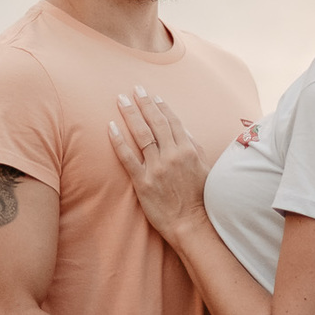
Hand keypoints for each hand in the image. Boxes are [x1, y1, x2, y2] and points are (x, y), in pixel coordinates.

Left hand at [109, 86, 207, 242]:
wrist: (192, 225)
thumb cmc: (200, 198)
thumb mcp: (204, 168)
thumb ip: (193, 147)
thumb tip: (182, 128)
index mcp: (188, 151)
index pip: (172, 122)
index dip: (161, 107)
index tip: (153, 95)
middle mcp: (172, 156)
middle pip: (155, 123)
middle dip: (144, 104)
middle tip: (135, 89)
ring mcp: (156, 168)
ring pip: (141, 135)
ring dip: (130, 114)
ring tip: (121, 99)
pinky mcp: (143, 182)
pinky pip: (128, 157)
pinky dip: (118, 141)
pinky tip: (110, 127)